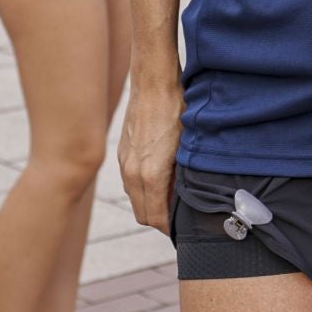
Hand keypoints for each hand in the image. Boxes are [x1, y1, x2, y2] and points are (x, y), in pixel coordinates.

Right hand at [118, 84, 185, 232]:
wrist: (153, 82)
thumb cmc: (177, 109)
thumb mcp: (189, 146)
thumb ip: (184, 177)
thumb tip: (187, 199)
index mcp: (150, 175)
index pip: (157, 218)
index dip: (170, 228)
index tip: (183, 230)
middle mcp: (133, 173)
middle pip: (143, 215)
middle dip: (160, 220)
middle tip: (180, 218)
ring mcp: (125, 163)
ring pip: (135, 199)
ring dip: (150, 204)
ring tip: (172, 199)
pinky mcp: (122, 153)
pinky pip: (130, 182)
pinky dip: (142, 189)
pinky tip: (160, 180)